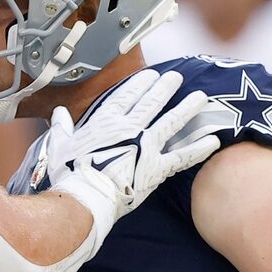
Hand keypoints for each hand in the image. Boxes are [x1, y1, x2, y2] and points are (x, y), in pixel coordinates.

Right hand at [43, 71, 227, 223]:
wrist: (85, 197)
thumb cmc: (68, 174)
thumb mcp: (58, 146)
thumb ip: (60, 128)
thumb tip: (57, 114)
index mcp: (105, 122)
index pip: (125, 96)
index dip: (139, 83)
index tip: (150, 74)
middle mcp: (129, 128)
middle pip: (151, 102)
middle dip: (165, 87)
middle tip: (176, 77)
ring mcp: (145, 146)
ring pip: (171, 122)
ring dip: (187, 108)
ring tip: (201, 97)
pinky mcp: (156, 168)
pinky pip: (182, 156)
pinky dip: (198, 148)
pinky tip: (213, 139)